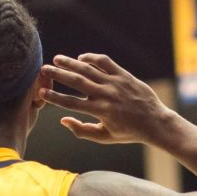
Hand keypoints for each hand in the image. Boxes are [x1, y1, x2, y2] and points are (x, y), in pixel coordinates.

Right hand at [39, 53, 172, 144]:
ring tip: (57, 59)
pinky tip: (82, 59)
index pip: (71, 103)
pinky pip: (106, 62)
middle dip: (58, 74)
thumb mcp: (104, 137)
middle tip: (43, 69)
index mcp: (100, 111)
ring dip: (71, 63)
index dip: (54, 97)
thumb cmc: (128, 132)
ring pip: (89, 69)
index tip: (41, 92)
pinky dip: (92, 58)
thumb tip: (63, 121)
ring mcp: (115, 83)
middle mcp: (106, 95)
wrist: (155, 122)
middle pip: (77, 81)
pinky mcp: (124, 75)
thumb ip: (82, 131)